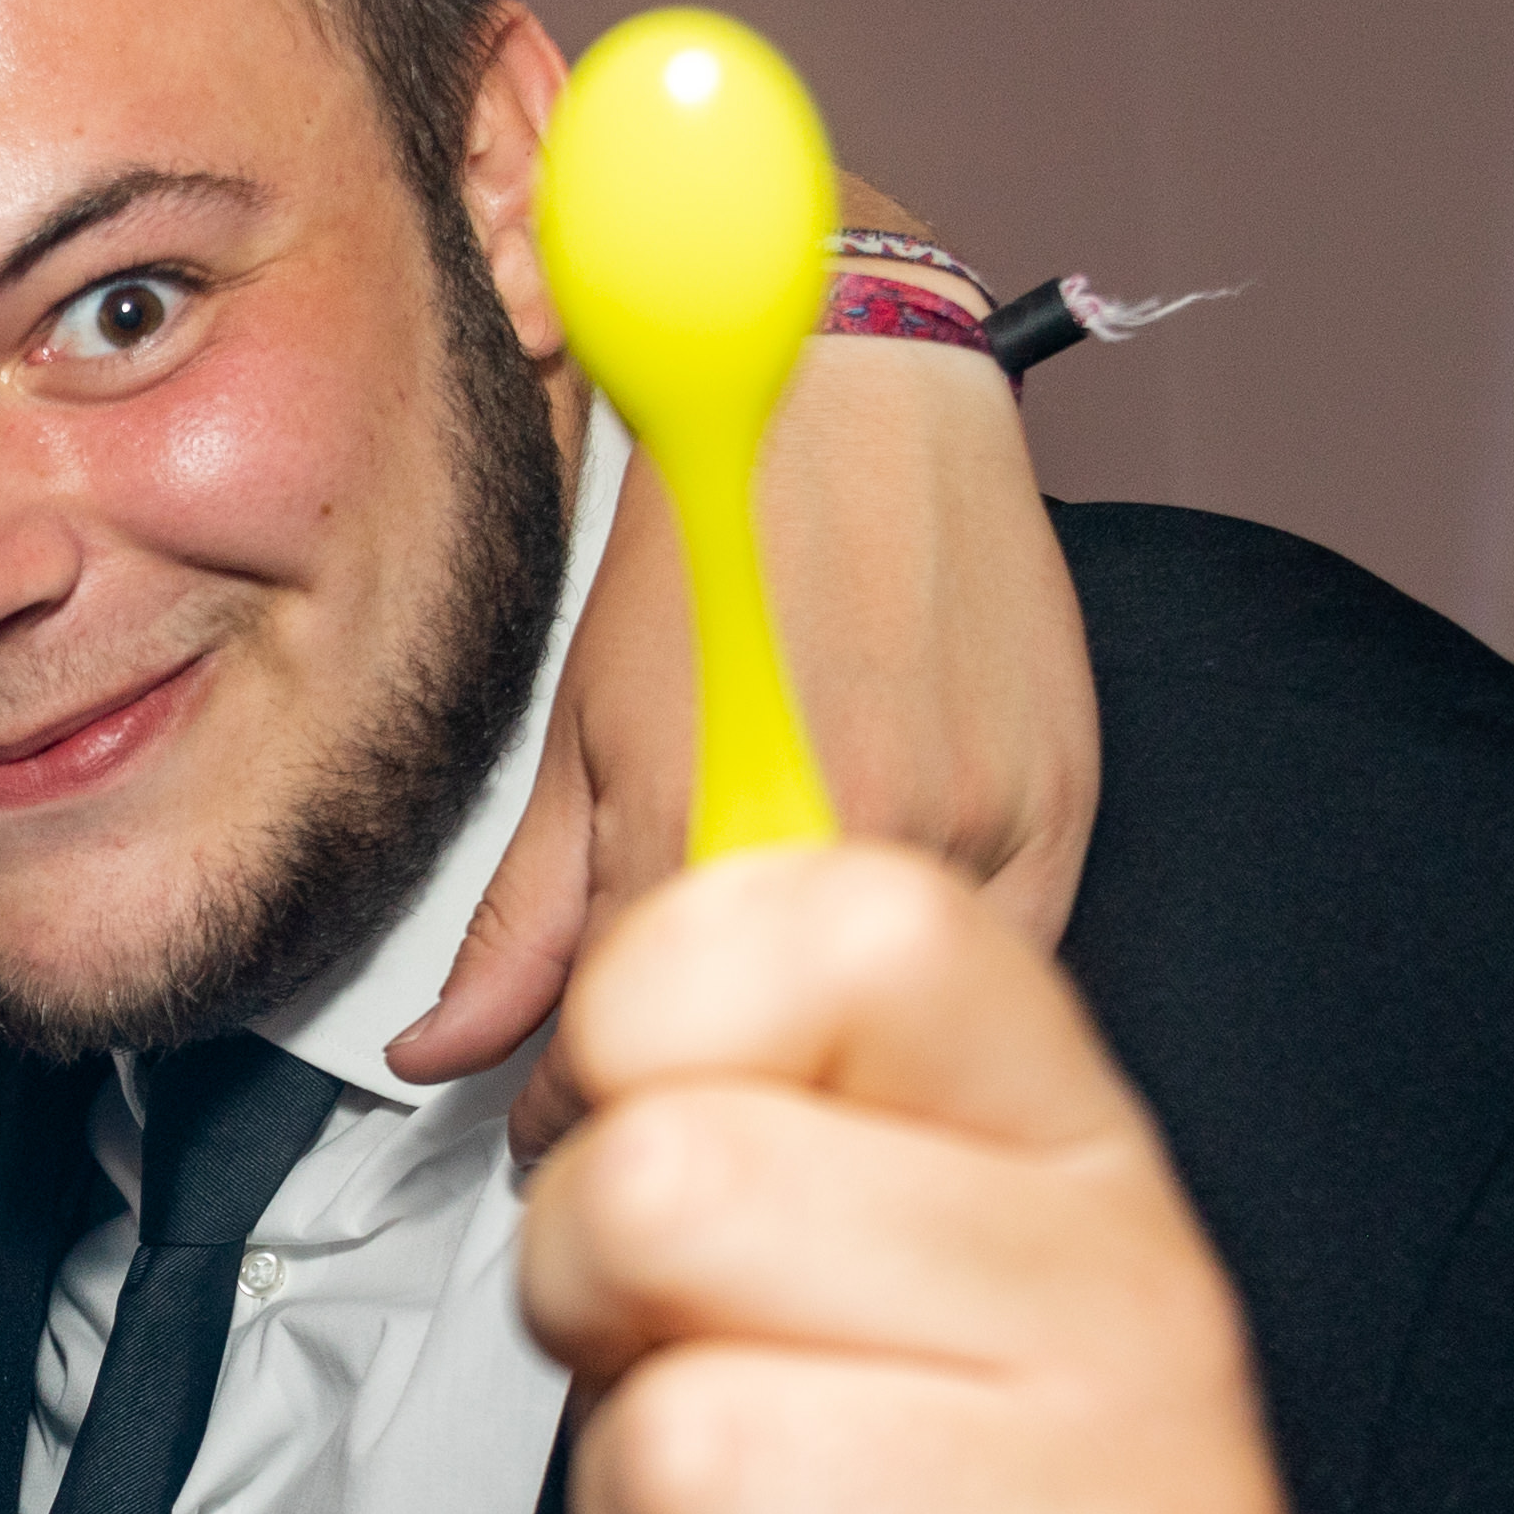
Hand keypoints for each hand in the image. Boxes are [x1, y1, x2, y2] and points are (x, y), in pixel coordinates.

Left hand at [398, 300, 1095, 1150]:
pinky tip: (867, 941)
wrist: (851, 390)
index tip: (551, 1124)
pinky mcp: (1068, 816)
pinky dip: (927, 988)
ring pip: (900, 1040)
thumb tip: (445, 1052)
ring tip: (760, 998)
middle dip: (694, 1089)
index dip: (578, 1110)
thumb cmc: (713, 533)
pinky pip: (1001, 971)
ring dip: (822, 1050)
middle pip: (774, 1068)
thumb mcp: (579, 736)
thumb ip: (519, 925)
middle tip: (641, 1076)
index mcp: (719, 831)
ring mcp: (984, 832)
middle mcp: (863, 840)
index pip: (639, 1062)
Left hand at [517, 845, 1299, 1513]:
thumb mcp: (810, 1273)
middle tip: (689, 1410)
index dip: (649, 1026)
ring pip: (685, 1461)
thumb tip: (590, 966)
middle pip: (674, 1186)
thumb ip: (723, 1094)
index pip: (849, 918)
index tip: (660, 1156)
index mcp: (1070, 1144)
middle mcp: (1143, 1307)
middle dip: (593, 1330)